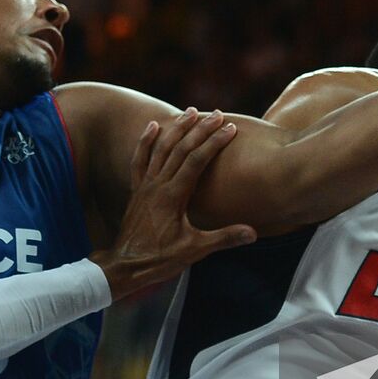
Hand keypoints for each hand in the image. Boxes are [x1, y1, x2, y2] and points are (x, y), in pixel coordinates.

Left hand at [93, 108, 255, 299]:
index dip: (214, 142)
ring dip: (177, 128)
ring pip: (161, 148)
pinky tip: (152, 126)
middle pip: (180, 148)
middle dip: (201, 130)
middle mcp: (158, 185)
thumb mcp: (195, 250)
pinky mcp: (137, 190)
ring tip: (192, 112)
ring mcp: (145, 185)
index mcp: (173, 196)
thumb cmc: (159, 259)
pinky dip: (146, 141)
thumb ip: (224, 238)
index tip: (231, 129)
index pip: (197, 160)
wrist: (125, 266)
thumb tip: (252, 233)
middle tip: (219, 115)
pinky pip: (140, 159)